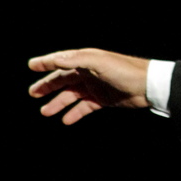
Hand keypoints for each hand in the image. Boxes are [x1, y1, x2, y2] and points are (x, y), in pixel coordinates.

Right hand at [28, 48, 150, 124]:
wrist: (148, 86)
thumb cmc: (125, 70)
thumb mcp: (99, 62)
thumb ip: (76, 60)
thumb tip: (55, 60)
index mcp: (87, 60)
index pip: (62, 60)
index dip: (46, 62)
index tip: (31, 65)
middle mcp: (90, 72)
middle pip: (64, 79)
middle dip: (48, 85)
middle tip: (33, 93)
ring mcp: (96, 86)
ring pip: (72, 95)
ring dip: (58, 102)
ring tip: (44, 112)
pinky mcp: (103, 99)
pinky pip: (84, 107)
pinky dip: (74, 113)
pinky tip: (65, 120)